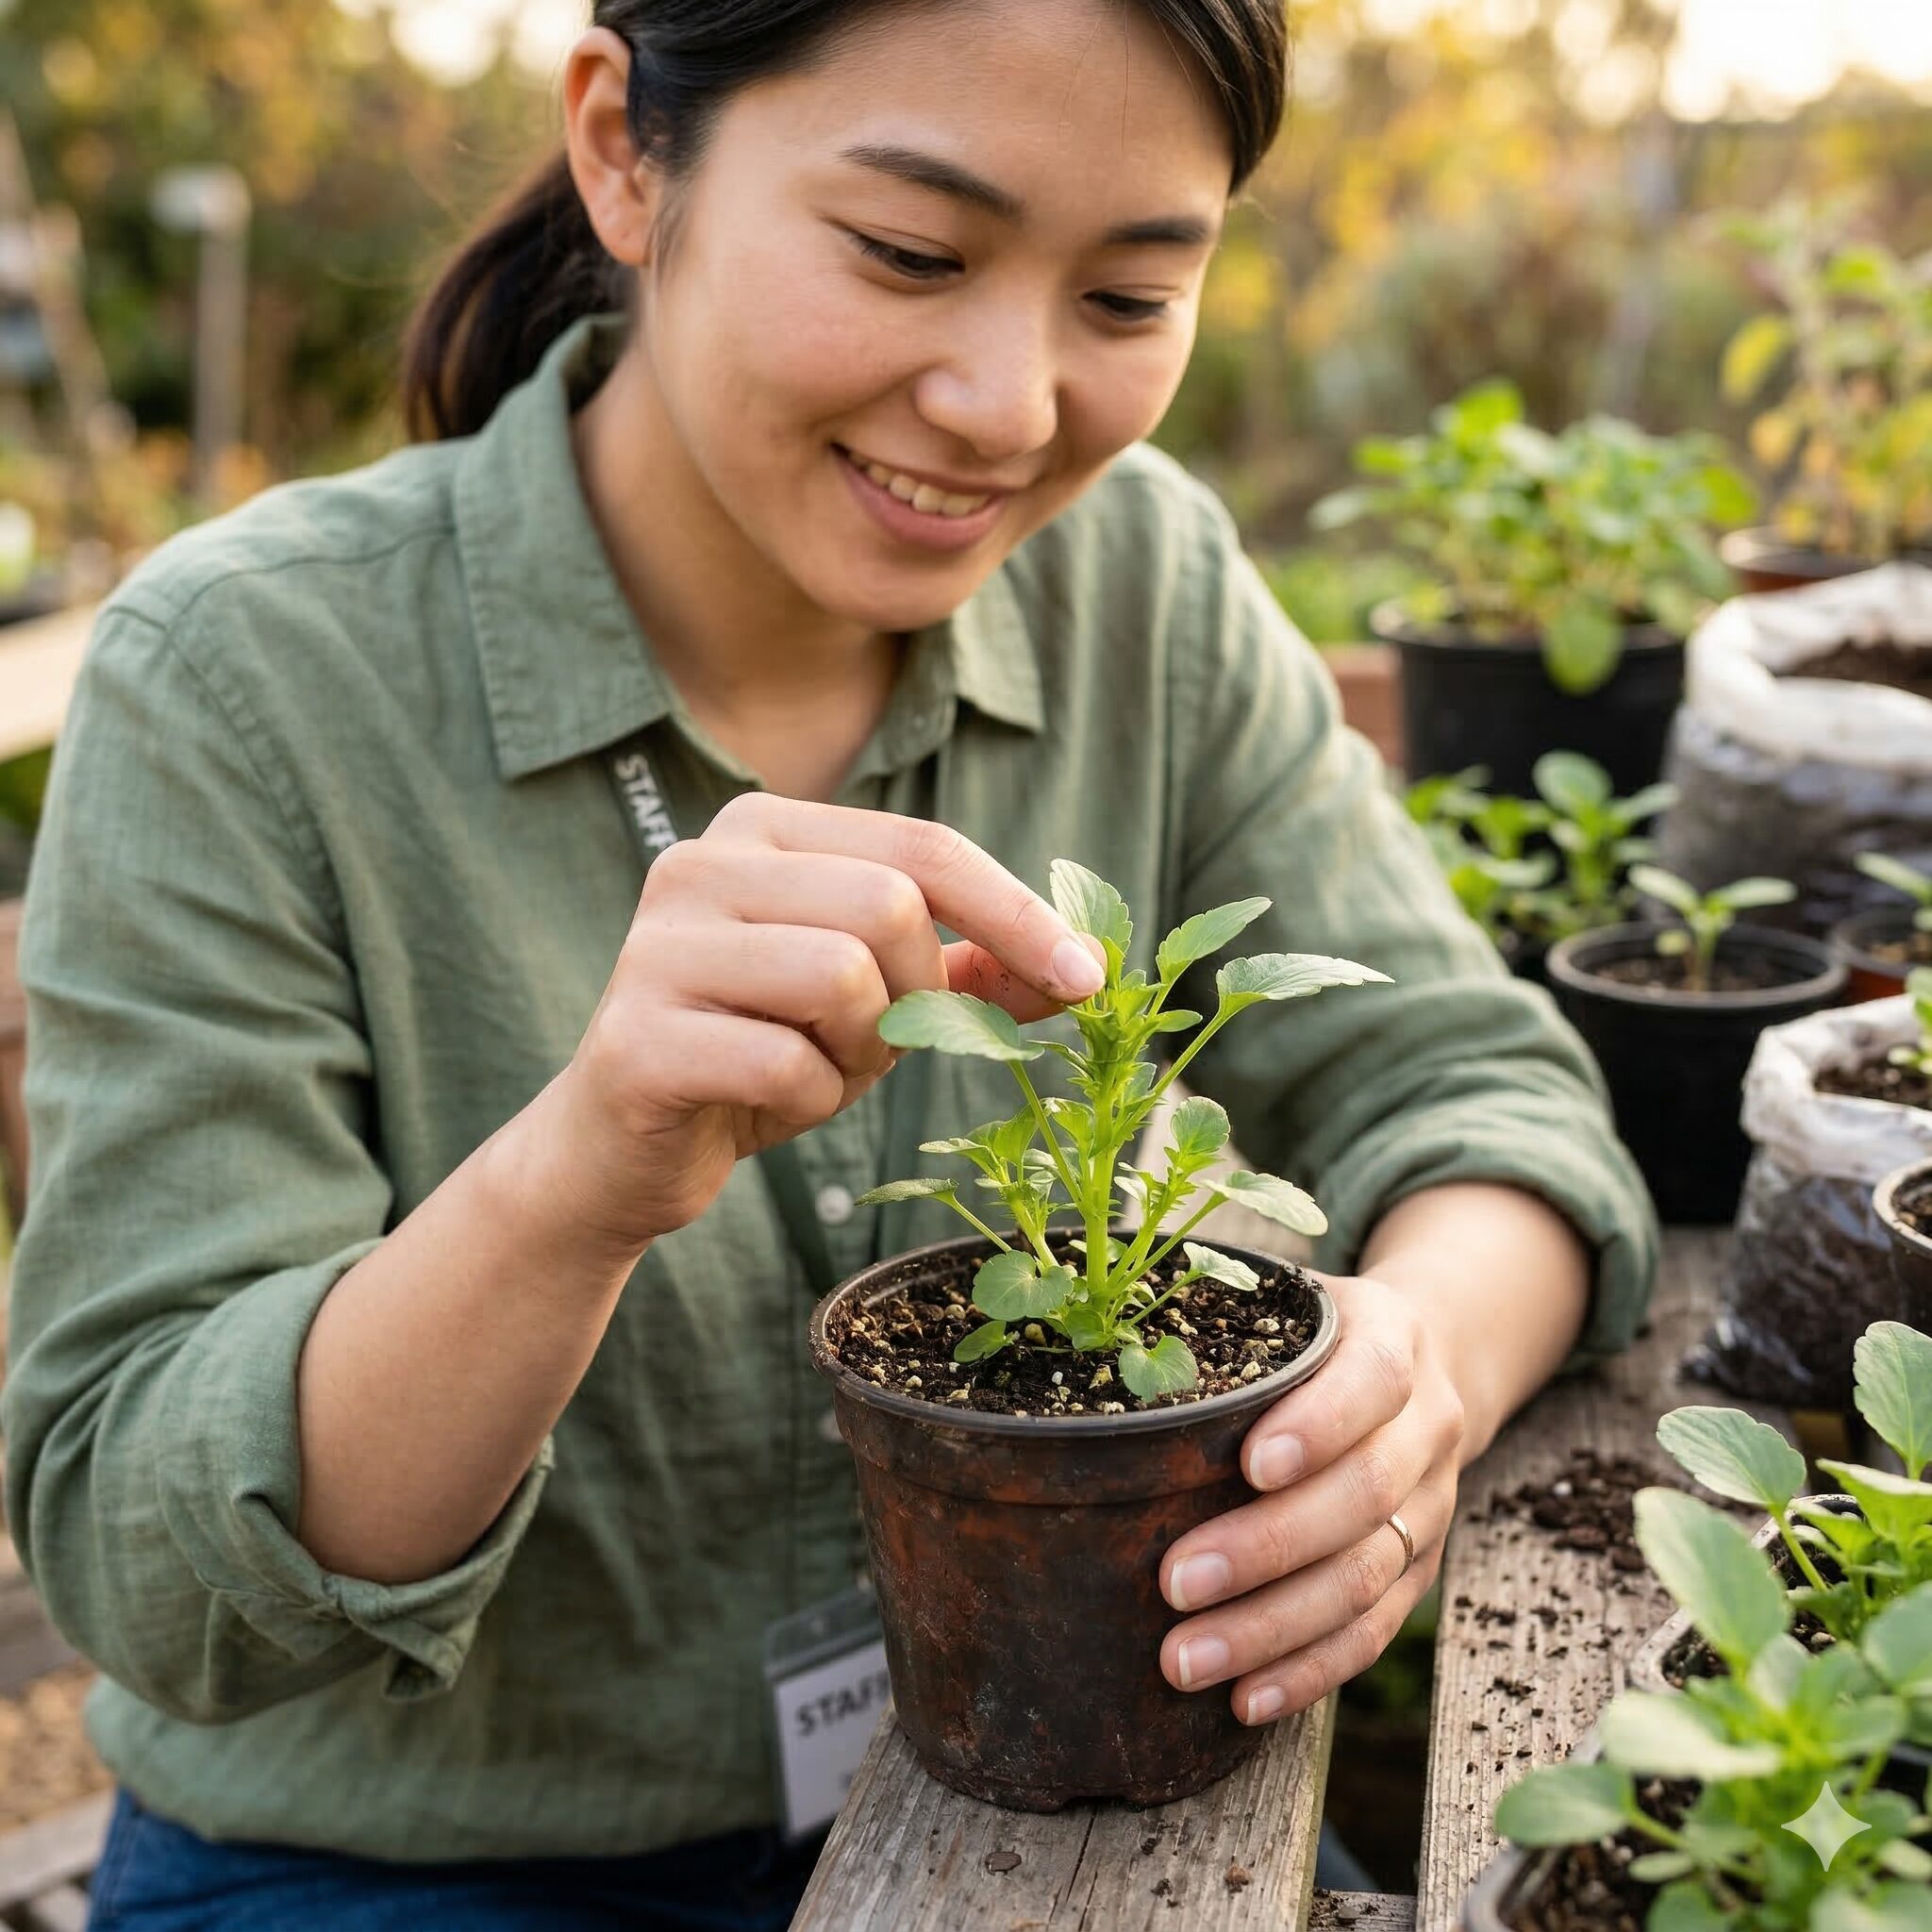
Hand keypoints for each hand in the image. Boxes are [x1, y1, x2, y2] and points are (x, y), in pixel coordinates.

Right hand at [519, 795, 1105, 1259]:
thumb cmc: (760, 1058)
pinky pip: (786, 1065)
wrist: (621, 1149)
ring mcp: (659, 945)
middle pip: (888, 907)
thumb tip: (1087, 967)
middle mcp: (701, 863)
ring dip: (860, 1051)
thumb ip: (969, 972)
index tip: (1086, 977)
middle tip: (873, 1043)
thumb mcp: (877, 1004)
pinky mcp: (636, 1035)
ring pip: (842, 977)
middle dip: (915, 996)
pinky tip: (766, 1105)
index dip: (1017, 912)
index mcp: (763, 830)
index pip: (923, 847)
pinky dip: (808, 1101)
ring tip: (815, 1067)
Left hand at [1156, 1271, 1469, 1724]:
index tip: (1249, 1464)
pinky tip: (1246, 1699)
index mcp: (1394, 1339)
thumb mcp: (1291, 1300)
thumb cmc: (1316, 1333)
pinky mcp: (1420, 1568)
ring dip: (1273, 1628)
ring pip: (1365, 1577)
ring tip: (1185, 1659)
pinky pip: (1372, 1632)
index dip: (1319, 1426)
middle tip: (1174, 1582)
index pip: (1371, 1380)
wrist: (1430, 1360)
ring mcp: (1431, 1504)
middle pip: (1363, 1495)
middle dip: (1266, 1547)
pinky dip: (1309, 1671)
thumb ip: (1223, 1319)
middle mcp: (1424, 1426)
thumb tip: (1100, 1342)